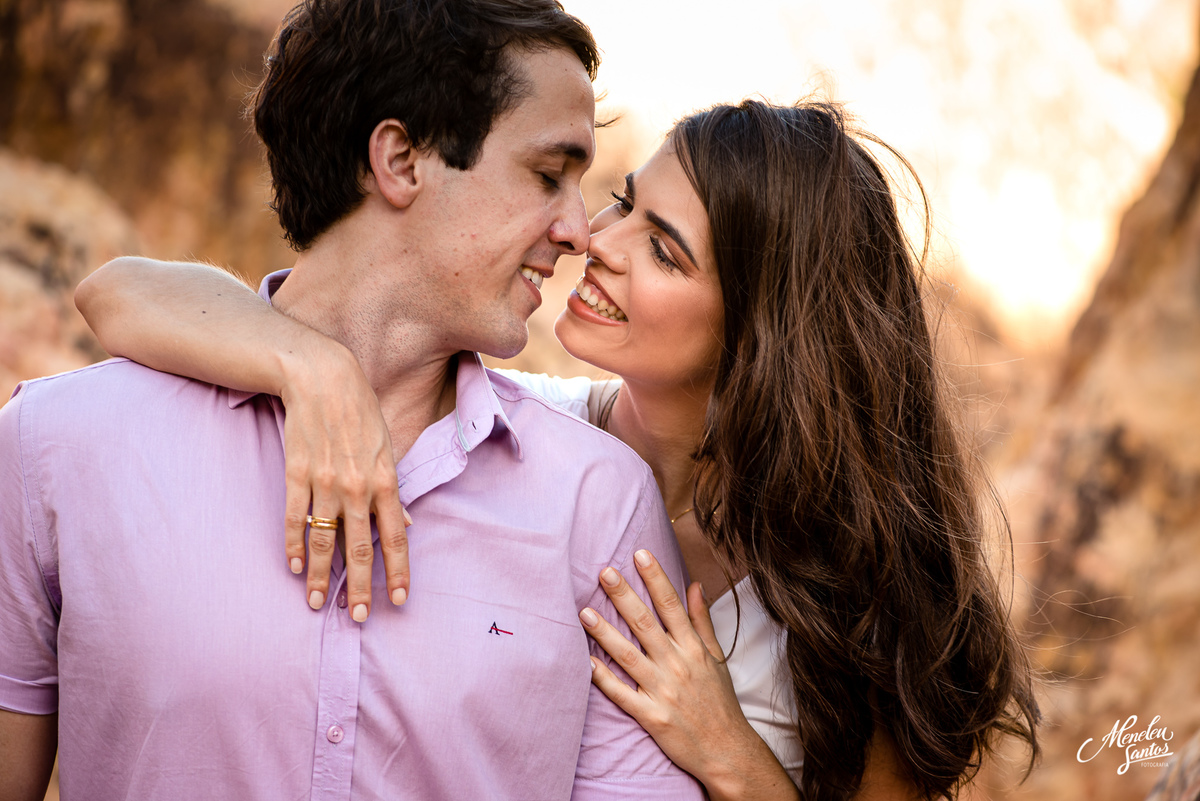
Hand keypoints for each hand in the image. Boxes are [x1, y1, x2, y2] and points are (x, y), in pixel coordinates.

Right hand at [279, 343, 409, 620]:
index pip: (396, 536)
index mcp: (385, 480)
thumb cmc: (361, 413)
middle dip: (358, 587)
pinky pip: (294, 518)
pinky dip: (293, 544)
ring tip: (315, 602)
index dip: (398, 570)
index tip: (398, 599)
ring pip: (322, 540)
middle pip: (359, 548)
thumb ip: (393, 490)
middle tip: (357, 618)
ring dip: (318, 575)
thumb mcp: (389, 447)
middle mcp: (357, 487)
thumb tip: (404, 524)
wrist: (324, 379)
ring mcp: (325, 482)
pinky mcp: (297, 474)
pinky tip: (292, 566)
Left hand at [580, 551, 798, 799]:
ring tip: (583, 612)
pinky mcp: (652, 717)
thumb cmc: (719, 701)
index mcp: (693, 649)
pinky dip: (604, 678)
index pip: (671, 605)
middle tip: (603, 572)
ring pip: (628, 656)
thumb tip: (694, 584)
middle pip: (646, 624)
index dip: (655, 578)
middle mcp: (678, 666)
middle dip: (624, 596)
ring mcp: (663, 692)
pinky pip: (622, 694)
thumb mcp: (717, 657)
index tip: (639, 554)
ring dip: (605, 633)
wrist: (727, 751)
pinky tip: (585, 662)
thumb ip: (701, 620)